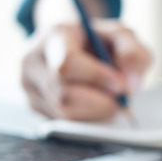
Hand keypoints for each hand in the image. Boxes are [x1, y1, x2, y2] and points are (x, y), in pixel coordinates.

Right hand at [20, 18, 150, 119]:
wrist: (73, 43)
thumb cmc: (97, 40)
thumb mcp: (122, 35)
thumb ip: (133, 54)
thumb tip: (130, 86)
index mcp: (53, 35)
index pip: (67, 64)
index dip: (97, 78)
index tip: (121, 84)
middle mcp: (33, 61)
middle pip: (64, 96)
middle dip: (100, 103)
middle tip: (121, 99)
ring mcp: (28, 86)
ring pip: (64, 115)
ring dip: (95, 114)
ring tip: (109, 100)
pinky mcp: (32, 107)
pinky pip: (62, 125)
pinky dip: (86, 120)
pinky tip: (94, 105)